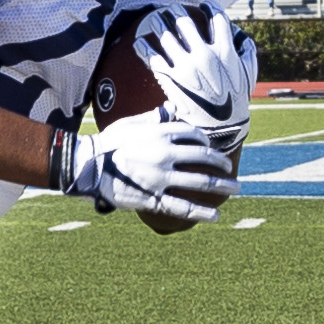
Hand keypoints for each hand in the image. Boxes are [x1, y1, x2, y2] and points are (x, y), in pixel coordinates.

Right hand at [63, 112, 232, 222]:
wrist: (87, 165)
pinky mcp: (154, 197)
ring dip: (222, 185)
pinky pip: (183, 206)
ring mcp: (161, 177)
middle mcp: (166, 154)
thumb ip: (154, 118)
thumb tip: (170, 108)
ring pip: (201, 182)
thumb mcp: (131, 123)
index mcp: (160, 133)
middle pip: (204, 157)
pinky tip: (216, 215)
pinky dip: (202, 212)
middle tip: (230, 169)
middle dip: (221, 163)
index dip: (206, 142)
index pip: (193, 135)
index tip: (211, 149)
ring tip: (236, 187)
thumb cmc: (108, 142)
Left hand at [135, 4, 255, 155]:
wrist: (222, 129)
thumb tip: (240, 36)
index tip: (203, 6)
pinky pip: (151, 56)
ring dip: (156, 22)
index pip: (216, 16)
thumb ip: (245, 52)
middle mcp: (205, 55)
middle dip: (176, 11)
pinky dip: (143, 47)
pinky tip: (141, 43)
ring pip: (164, 34)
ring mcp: (186, 67)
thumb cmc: (236, 101)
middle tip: (172, 11)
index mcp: (225, 51)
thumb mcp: (248, 74)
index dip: (209, 7)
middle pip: (184, 21)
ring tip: (154, 20)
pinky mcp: (170, 79)